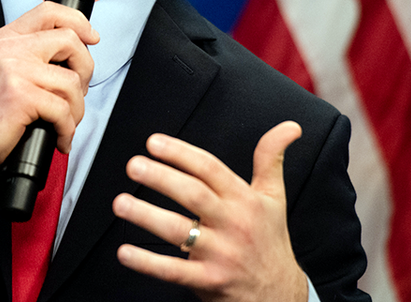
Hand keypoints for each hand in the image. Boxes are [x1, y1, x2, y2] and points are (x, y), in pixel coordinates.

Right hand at [0, 1, 97, 183]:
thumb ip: (28, 57)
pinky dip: (67, 130)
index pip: (49, 11)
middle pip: (70, 40)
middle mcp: (10, 48)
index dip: (78, 21)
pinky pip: (63, 110)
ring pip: (71, 82)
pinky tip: (58, 137)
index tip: (91, 37)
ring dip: (76, 109)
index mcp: (6, 39)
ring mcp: (15, 70)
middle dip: (85, 69)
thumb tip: (69, 59)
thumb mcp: (1, 70)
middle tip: (77, 92)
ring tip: (64, 123)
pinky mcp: (21, 96)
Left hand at [112, 122, 307, 301]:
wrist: (279, 294)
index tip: (154, 143)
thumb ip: (271, 158)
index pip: (211, 169)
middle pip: (193, 195)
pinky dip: (148, 262)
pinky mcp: (209, 281)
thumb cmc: (270, 240)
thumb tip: (290, 126)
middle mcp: (233, 224)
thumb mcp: (274, 197)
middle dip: (161, 178)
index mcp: (245, 200)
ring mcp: (221, 254)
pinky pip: (174, 271)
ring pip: (180, 231)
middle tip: (134, 165)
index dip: (182, 154)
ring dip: (147, 216)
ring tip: (121, 203)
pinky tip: (125, 251)